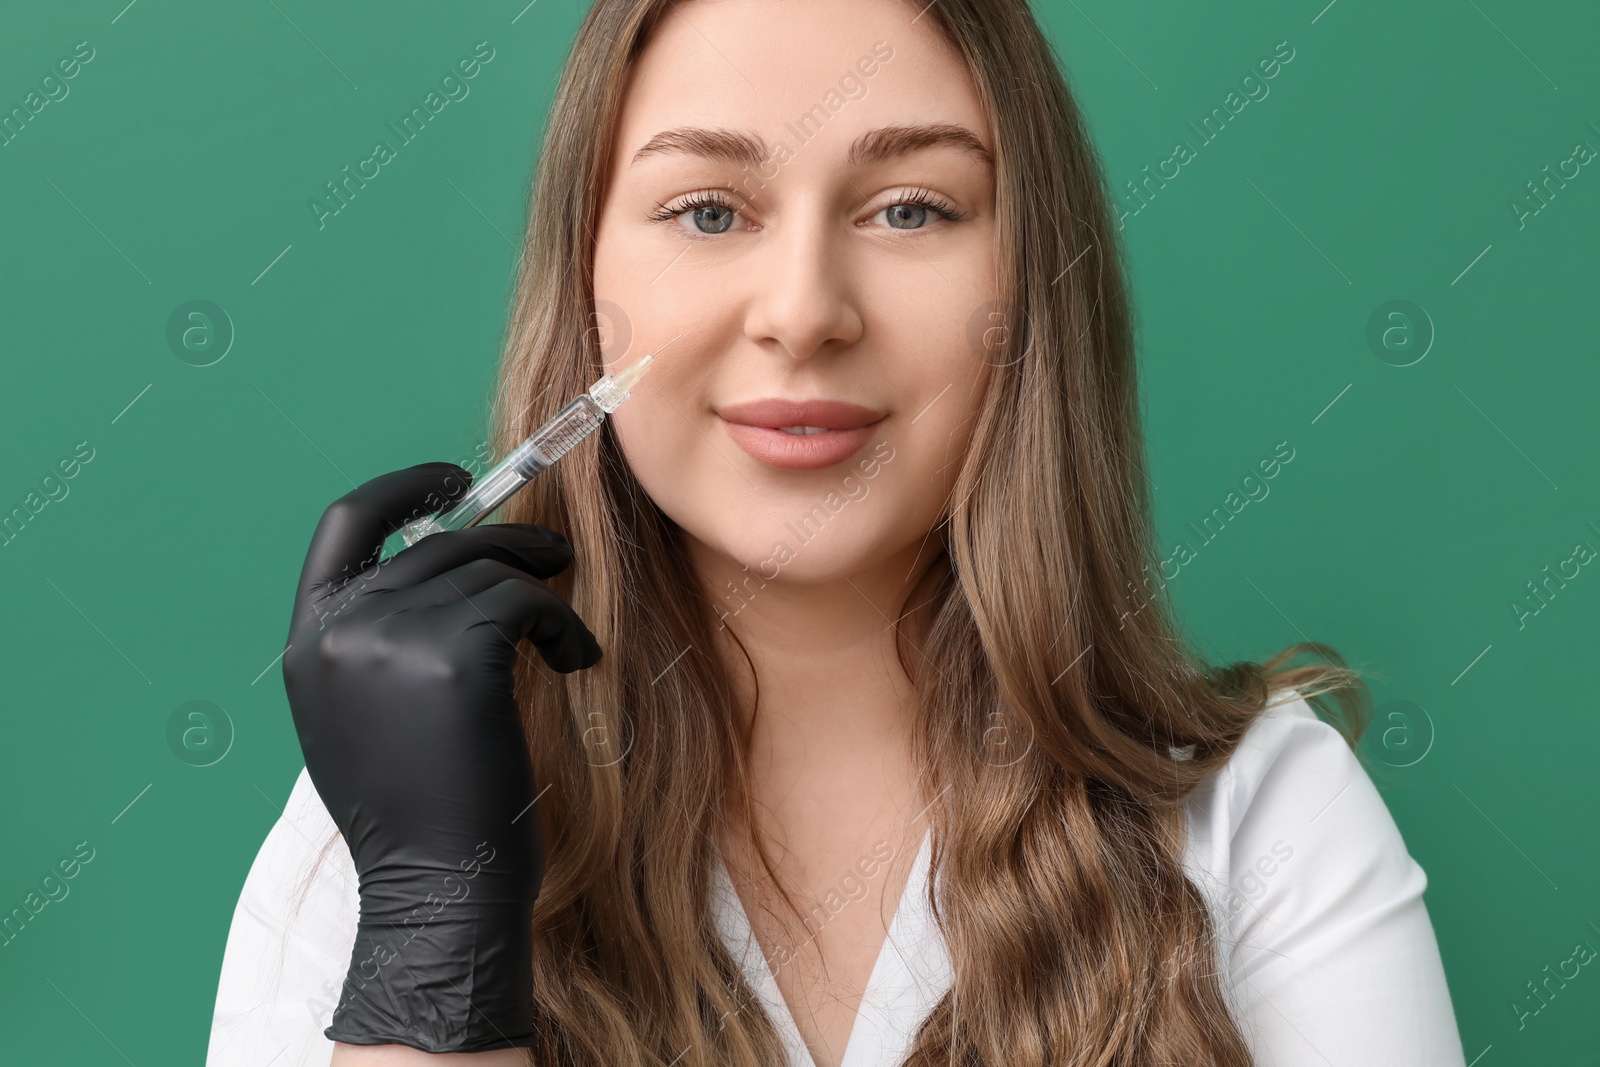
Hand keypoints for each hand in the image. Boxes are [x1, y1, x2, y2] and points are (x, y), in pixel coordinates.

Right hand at [282, 462, 600, 1052]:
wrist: (436, 887)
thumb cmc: (419, 813)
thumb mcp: (369, 713)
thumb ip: (385, 638)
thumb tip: (453, 569)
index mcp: (311, 641)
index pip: (345, 524)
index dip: (403, 488)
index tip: (456, 480)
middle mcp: (341, 630)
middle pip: (438, 542)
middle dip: (508, 544)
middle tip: (555, 562)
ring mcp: (393, 639)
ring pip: (490, 570)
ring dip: (543, 592)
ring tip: (564, 639)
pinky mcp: (455, 656)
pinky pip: (528, 603)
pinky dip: (564, 624)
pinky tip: (575, 661)